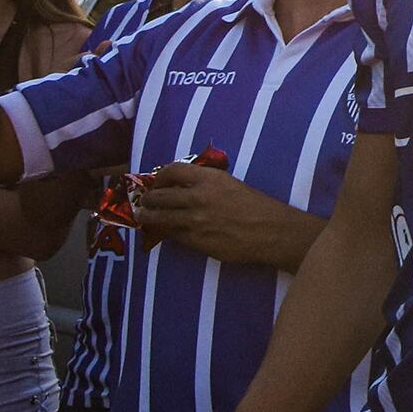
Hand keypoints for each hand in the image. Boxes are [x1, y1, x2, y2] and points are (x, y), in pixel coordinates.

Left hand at [132, 161, 292, 266]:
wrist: (269, 231)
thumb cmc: (255, 205)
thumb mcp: (231, 184)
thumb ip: (207, 184)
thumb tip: (185, 187)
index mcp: (210, 179)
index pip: (173, 170)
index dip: (161, 175)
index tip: (158, 181)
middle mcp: (198, 197)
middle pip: (160, 195)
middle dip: (148, 198)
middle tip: (144, 201)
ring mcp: (194, 221)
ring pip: (160, 218)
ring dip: (148, 217)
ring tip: (143, 216)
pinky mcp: (195, 241)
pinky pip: (172, 235)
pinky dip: (166, 231)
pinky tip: (164, 231)